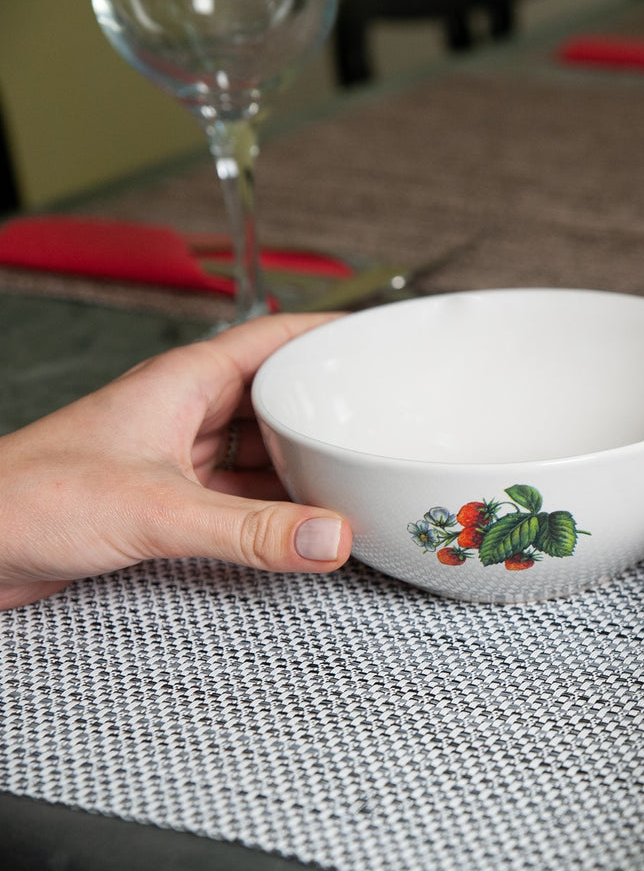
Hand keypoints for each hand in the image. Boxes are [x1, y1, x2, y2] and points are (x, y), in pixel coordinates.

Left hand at [0, 314, 352, 609]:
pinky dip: (274, 505)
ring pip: (261, 449)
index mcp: (182, 381)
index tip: (379, 341)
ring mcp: (175, 455)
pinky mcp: (166, 499)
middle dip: (328, 410)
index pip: (274, 337)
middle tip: (381, 423)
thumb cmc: (28, 498)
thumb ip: (251, 530)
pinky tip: (302, 521)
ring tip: (354, 474)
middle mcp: (183, 411)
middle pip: (277, 397)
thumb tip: (329, 537)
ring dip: (303, 463)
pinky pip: (240, 493)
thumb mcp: (157, 511)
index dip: (329, 333)